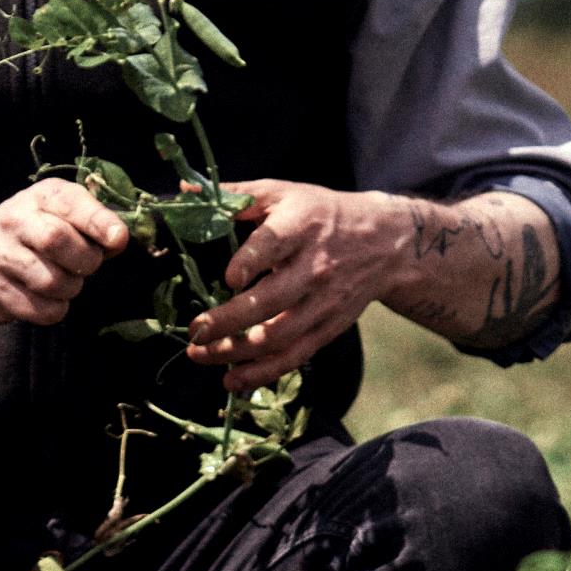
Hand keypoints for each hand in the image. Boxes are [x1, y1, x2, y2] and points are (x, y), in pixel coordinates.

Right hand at [0, 179, 127, 325]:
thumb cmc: (30, 229)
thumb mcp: (56, 210)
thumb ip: (90, 220)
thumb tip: (118, 240)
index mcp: (38, 197)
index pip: (68, 202)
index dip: (97, 221)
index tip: (117, 238)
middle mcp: (14, 222)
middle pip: (57, 241)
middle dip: (85, 259)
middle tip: (87, 264)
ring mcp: (0, 258)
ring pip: (53, 282)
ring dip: (71, 287)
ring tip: (64, 279)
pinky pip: (43, 310)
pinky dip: (55, 308)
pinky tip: (46, 296)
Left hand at [186, 180, 403, 390]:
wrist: (384, 242)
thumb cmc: (319, 214)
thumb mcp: (282, 192)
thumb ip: (236, 195)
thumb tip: (186, 190)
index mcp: (300, 227)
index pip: (274, 245)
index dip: (251, 261)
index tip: (228, 278)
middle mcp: (314, 268)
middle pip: (272, 300)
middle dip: (229, 320)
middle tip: (194, 330)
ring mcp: (322, 303)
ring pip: (279, 336)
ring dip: (237, 351)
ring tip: (200, 354)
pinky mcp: (327, 328)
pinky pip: (294, 356)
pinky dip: (263, 373)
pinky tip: (233, 380)